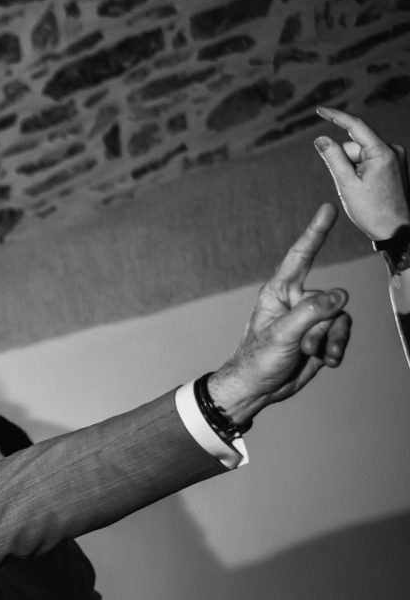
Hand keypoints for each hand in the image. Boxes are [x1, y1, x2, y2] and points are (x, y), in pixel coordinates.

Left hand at [206, 203, 352, 424]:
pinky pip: (343, 335)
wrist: (257, 390)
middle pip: (332, 300)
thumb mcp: (282, 334)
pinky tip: (326, 361)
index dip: (315, 232)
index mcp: (280, 293)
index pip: (300, 256)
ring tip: (310, 354)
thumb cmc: (257, 359)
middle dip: (323, 326)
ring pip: (341, 319)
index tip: (327, 209)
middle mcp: (298, 301)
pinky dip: (337, 349)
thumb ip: (312, 312)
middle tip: (301, 345)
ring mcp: (311, 320)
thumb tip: (341, 296)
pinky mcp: (321, 337)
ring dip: (331, 340)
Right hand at [313, 107, 408, 242]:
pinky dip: (360, 173)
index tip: (319, 110)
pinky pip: (369, 162)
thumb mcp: (346, 184)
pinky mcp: (394, 165)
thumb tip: (320, 139)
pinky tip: (365, 190)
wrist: (396, 229)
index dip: (336, 117)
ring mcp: (395, 158)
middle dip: (344, 161)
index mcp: (382, 152)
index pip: (355, 126)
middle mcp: (392, 150)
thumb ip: (333, 158)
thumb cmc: (372, 210)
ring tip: (359, 192)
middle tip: (348, 186)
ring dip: (352, 170)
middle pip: (355, 146)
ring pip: (360, 156)